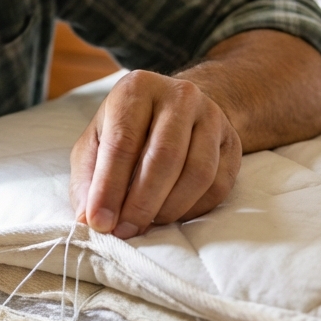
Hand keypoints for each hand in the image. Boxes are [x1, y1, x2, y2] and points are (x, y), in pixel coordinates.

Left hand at [69, 70, 241, 238]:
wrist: (176, 110)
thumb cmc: (127, 130)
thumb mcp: (96, 143)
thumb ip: (87, 179)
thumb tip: (89, 220)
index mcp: (136, 89)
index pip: (123, 142)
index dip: (109, 187)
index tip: (100, 222)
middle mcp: (179, 95)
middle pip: (164, 157)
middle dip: (141, 203)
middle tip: (125, 231)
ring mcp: (212, 116)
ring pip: (198, 173)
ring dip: (169, 209)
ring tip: (147, 223)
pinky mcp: (232, 141)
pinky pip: (218, 185)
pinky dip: (193, 209)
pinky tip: (172, 213)